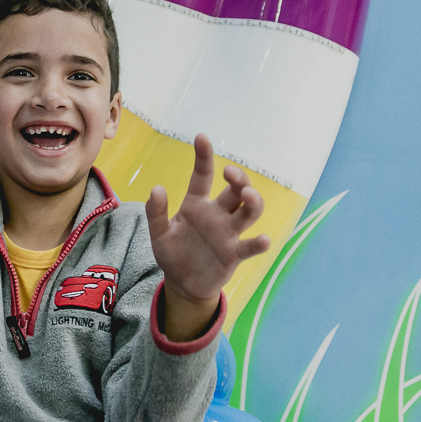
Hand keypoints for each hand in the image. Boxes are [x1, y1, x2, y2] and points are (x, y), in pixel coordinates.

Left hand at [145, 134, 269, 340]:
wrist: (182, 284)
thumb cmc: (172, 253)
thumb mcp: (159, 234)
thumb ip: (156, 213)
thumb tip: (157, 189)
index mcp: (196, 205)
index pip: (202, 176)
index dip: (204, 157)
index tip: (201, 137)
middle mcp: (217, 214)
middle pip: (235, 190)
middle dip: (238, 178)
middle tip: (232, 174)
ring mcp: (228, 233)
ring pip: (249, 212)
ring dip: (253, 201)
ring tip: (249, 195)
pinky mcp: (235, 254)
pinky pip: (250, 246)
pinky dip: (259, 243)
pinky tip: (264, 240)